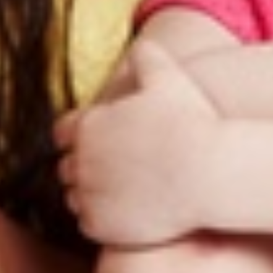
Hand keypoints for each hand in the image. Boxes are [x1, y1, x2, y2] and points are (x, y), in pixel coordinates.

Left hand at [55, 41, 221, 248]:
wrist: (209, 173)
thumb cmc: (193, 124)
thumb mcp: (170, 79)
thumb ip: (148, 59)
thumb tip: (142, 46)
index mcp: (88, 126)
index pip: (63, 133)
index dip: (77, 136)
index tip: (94, 141)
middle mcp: (81, 161)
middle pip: (67, 168)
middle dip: (82, 168)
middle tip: (104, 172)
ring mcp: (89, 196)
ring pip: (75, 197)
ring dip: (89, 195)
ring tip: (113, 193)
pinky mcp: (101, 226)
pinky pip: (89, 224)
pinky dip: (101, 220)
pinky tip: (121, 214)